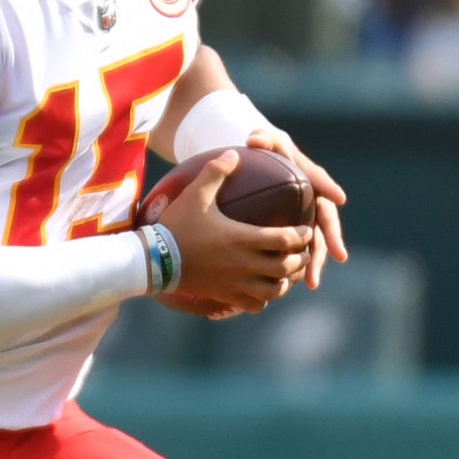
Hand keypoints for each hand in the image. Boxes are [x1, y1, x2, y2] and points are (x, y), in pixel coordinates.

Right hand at [157, 150, 310, 314]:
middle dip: (299, 258)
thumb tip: (234, 153)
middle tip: (302, 251)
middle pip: (286, 267)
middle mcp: (245, 264)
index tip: (304, 229)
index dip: (301, 236)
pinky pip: (255, 305)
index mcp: (243, 238)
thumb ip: (217, 171)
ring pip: (275, 289)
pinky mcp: (225, 295)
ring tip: (287, 272)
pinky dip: (264, 299)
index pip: (286, 240)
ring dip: (285, 281)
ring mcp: (235, 283)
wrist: (153, 260)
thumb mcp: (196, 194)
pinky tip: (262, 290)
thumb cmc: (177, 226)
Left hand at [244, 127, 347, 289]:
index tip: (338, 197)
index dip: (327, 187)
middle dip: (331, 239)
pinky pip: (294, 249)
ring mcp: (302, 215)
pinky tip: (286, 284)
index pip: (318, 180)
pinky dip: (293, 266)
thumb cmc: (263, 149)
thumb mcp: (263, 140)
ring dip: (313, 262)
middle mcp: (310, 198)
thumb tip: (254, 139)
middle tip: (339, 256)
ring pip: (311, 241)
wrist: (257, 160)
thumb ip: (263, 139)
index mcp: (306, 175)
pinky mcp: (291, 228)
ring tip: (311, 282)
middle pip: (323, 220)